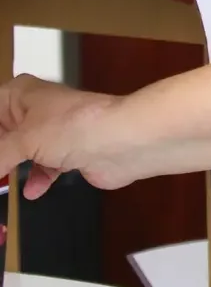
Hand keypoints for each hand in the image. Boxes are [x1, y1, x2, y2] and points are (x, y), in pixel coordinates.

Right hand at [0, 74, 128, 198]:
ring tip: (1, 185)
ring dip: (10, 170)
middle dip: (0, 155)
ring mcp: (55, 132)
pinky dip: (37, 178)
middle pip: (5, 133)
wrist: (122, 140)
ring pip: (22, 152)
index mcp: (21, 94)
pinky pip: (44, 167)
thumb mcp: (22, 140)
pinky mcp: (70, 153)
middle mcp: (37, 110)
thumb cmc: (71, 127)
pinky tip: (32, 191)